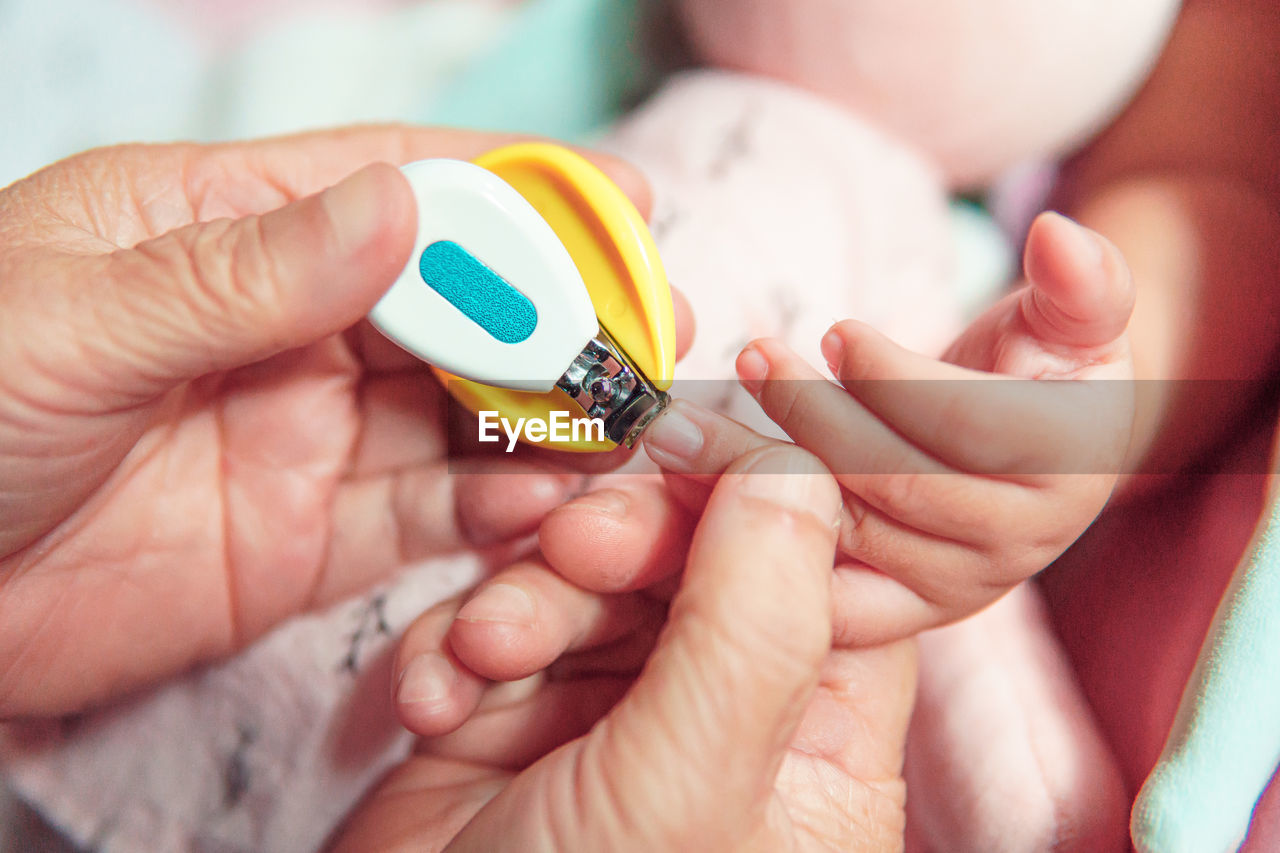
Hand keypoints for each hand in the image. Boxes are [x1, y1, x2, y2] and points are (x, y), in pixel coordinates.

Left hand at [0, 127, 658, 715]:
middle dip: (556, 314)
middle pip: (453, 304)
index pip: (396, 187)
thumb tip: (404, 207)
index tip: (621, 202)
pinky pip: (422, 517)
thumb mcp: (76, 319)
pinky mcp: (305, 540)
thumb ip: (248, 273)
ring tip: (617, 431)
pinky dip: (489, 511)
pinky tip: (539, 504)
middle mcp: (284, 325)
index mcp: (222, 229)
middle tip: (650, 333)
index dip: (515, 191)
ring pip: (456, 412)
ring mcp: (303, 434)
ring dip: (542, 419)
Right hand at [332, 446, 916, 851]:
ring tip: (480, 657)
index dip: (772, 500)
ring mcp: (615, 720)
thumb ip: (753, 624)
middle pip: (699, 562)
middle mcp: (725, 728)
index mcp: (817, 756)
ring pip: (587, 583)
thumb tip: (798, 467)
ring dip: (521, 601)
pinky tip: (432, 704)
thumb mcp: (685, 790)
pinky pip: (499, 631)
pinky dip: (456, 651)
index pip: (830, 581)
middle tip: (569, 547)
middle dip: (621, 545)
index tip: (711, 433)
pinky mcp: (516, 722)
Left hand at [728, 210, 1135, 640]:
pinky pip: (820, 595)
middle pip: (893, 484)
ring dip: (758, 473)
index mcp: (1068, 469)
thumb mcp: (1072, 316)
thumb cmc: (1038, 366)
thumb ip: (1079, 281)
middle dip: (810, 415)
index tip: (834, 330)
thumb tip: (1060, 236)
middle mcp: (1016, 545)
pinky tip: (701, 492)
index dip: (891, 377)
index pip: (966, 426)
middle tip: (750, 357)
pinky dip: (754, 547)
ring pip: (845, 534)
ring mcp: (954, 587)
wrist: (1015, 448)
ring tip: (695, 418)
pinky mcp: (897, 610)